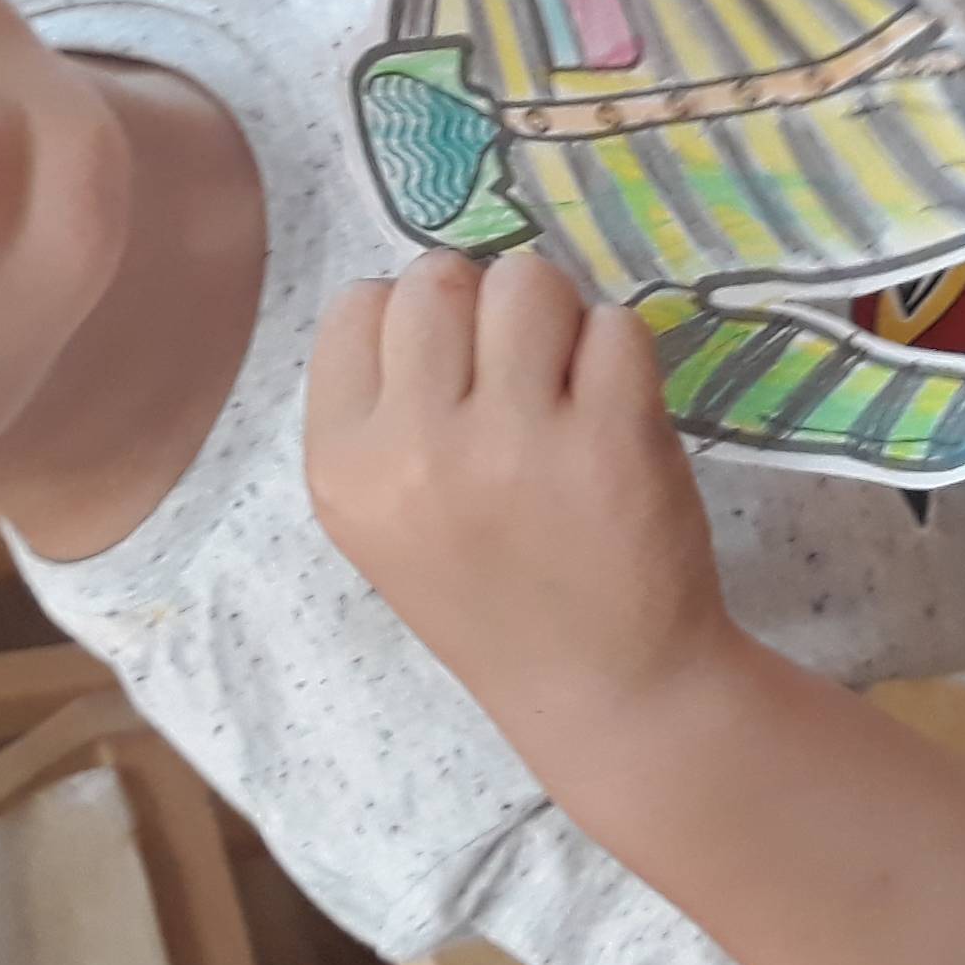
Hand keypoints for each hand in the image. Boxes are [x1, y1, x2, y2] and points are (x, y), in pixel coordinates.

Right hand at [305, 252, 741, 746]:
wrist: (605, 688)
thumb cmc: (491, 592)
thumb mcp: (385, 516)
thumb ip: (386, 405)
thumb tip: (438, 287)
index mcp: (343, 467)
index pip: (357, 305)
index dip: (414, 322)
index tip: (451, 376)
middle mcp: (415, 450)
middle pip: (438, 276)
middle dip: (483, 304)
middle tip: (516, 375)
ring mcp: (515, 441)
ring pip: (527, 280)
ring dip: (555, 317)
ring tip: (567, 387)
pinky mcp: (613, 437)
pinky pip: (615, 323)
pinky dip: (621, 355)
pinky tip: (613, 416)